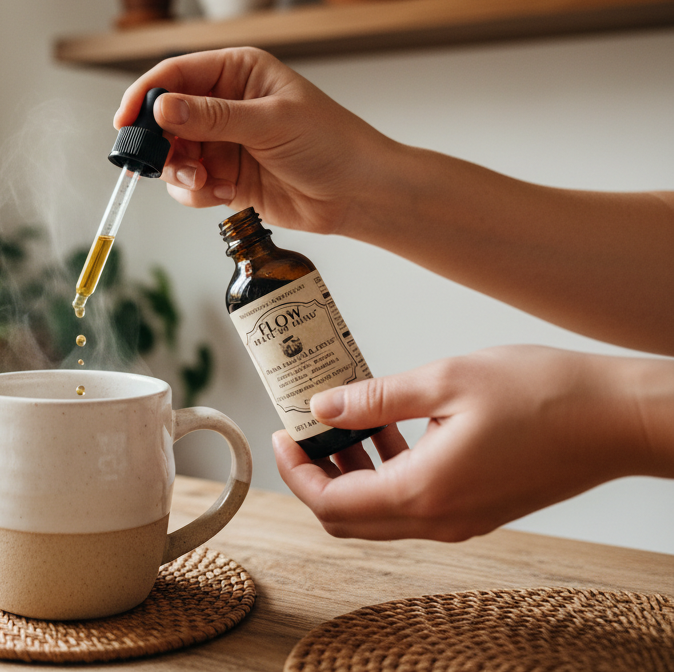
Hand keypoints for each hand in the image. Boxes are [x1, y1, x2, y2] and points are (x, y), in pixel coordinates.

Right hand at [113, 47, 400, 235]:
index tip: (124, 121)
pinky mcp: (224, 175)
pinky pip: (188, 183)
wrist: (358, 193)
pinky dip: (196, 193)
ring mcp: (223, 140)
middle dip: (161, 143)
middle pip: (165, 117)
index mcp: (237, 71)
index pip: (175, 74)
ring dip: (179, 172)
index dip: (144, 95)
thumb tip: (161, 108)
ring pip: (172, 154)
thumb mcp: (269, 123)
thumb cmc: (330, 144)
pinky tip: (222, 194)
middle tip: (160, 163)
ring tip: (205, 183)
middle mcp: (224, 102)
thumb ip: (211, 116)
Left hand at [272, 345, 663, 540]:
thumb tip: (322, 406)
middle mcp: (440, 519)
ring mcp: (463, 520)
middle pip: (349, 520)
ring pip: (381, 514)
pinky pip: (414, 504)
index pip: (331, 505)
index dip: (295, 472)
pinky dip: (387, 473)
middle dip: (315, 476)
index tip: (282, 435)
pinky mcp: (480, 509)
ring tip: (344, 420)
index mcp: (424, 492)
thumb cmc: (545, 394)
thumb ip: (375, 398)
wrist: (619, 419)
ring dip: (352, 474)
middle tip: (303, 431)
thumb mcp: (446, 380)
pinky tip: (390, 426)